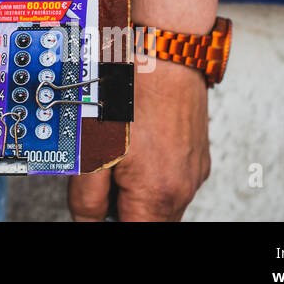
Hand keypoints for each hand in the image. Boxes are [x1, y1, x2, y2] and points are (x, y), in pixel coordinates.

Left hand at [67, 60, 210, 220]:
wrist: (163, 50)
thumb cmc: (130, 91)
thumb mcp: (93, 149)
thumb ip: (87, 197)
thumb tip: (85, 221)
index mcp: (158, 195)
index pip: (134, 233)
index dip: (110, 224)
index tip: (99, 210)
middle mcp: (185, 187)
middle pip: (150, 220)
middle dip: (122, 207)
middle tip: (101, 177)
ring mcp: (195, 167)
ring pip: (162, 198)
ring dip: (137, 188)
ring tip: (117, 152)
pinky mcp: (197, 149)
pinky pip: (173, 174)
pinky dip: (153, 168)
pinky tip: (135, 138)